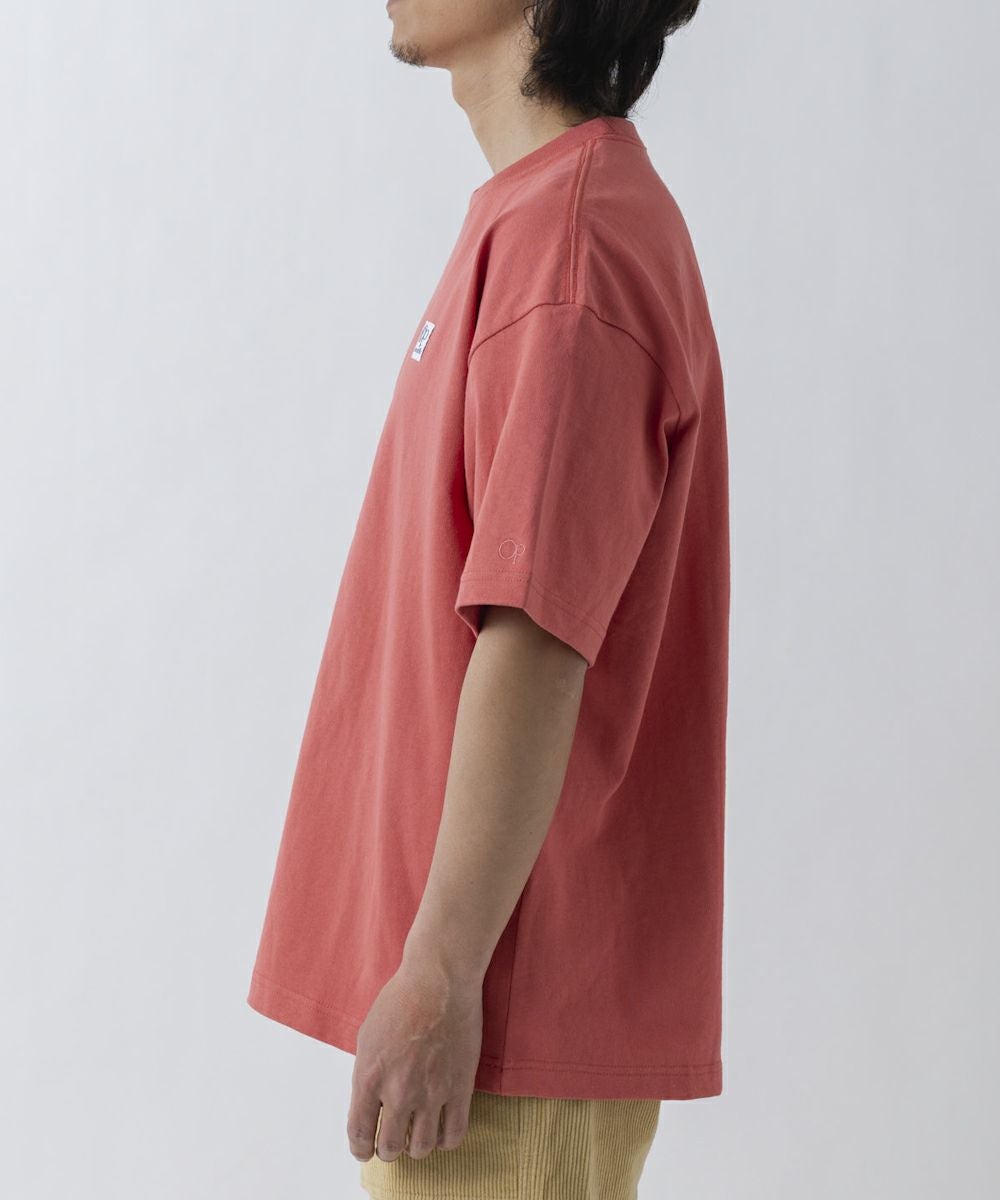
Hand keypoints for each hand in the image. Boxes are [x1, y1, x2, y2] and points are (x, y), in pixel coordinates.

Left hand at [346, 958, 483, 1162]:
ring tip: (418, 1135)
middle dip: (388, 1149)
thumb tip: (370, 1103)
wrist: (439, 980)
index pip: (359, 1134)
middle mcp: (398, 1091)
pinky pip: (454, 1135)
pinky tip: (441, 1129)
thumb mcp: (368, 1036)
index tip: (365, 1150)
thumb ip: (367, 1074)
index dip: (360, 1149)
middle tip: (393, 1141)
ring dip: (417, 1147)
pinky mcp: (460, 1087)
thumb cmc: (401, 999)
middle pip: (390, 1148)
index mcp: (369, 1077)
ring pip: (422, 1148)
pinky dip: (445, 1141)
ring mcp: (431, 1092)